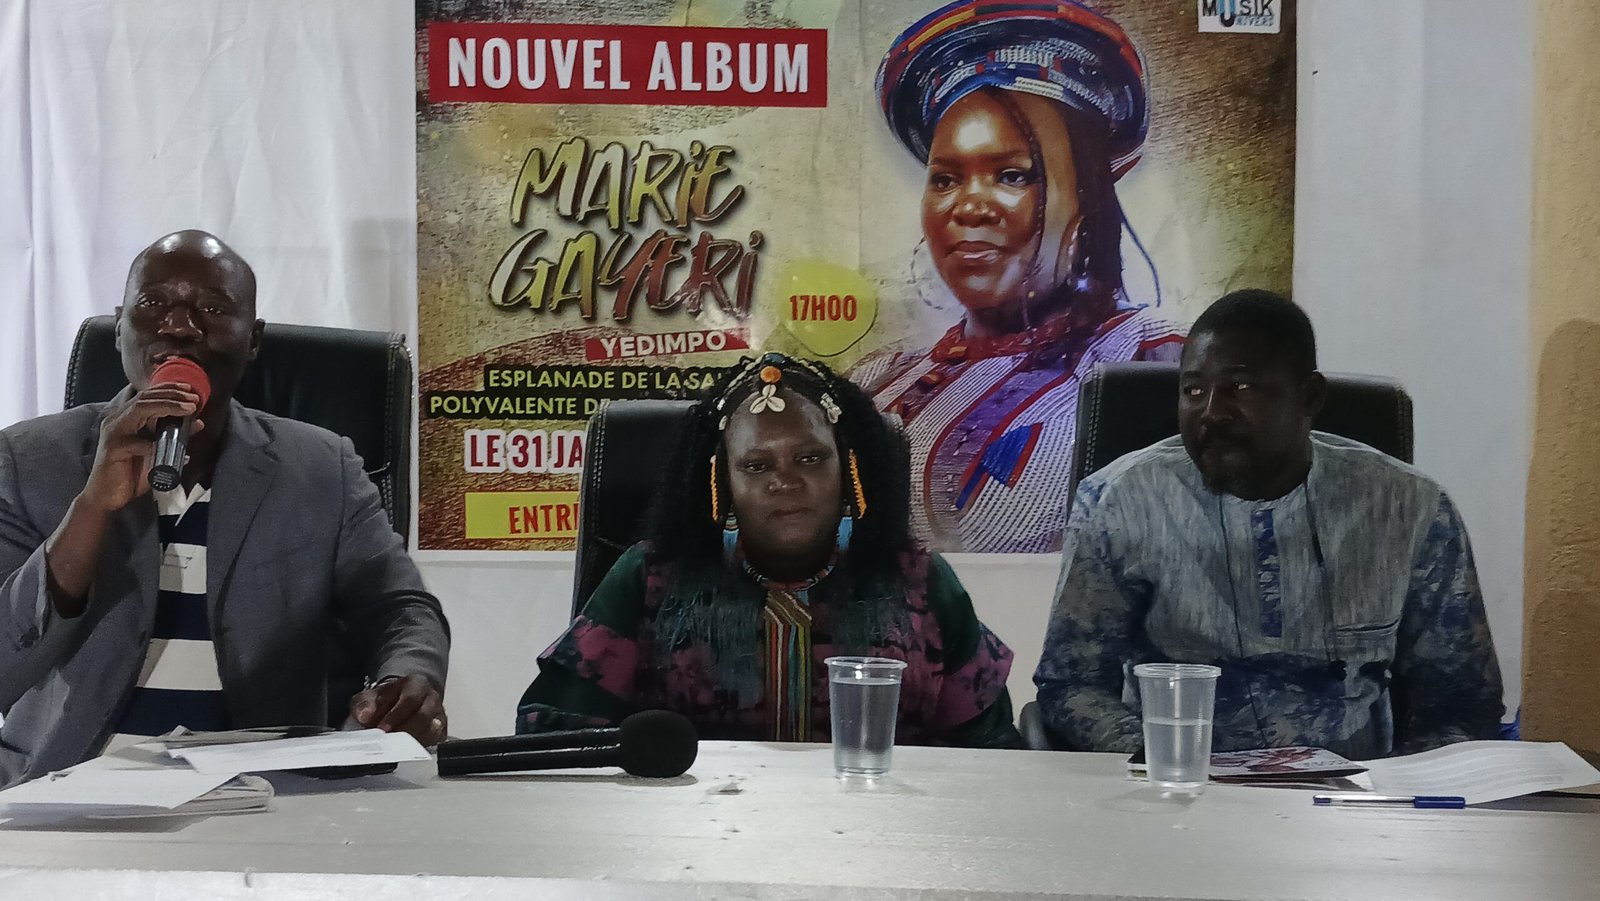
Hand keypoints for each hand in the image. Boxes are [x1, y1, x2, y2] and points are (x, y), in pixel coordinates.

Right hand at [83, 384, 203, 510]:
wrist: (107, 498)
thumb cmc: (131, 474)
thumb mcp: (158, 453)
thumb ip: (175, 438)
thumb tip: (198, 423)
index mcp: (125, 419)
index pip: (147, 396)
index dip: (168, 389)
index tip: (190, 389)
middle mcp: (116, 420)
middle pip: (145, 398)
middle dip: (172, 394)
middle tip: (194, 397)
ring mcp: (113, 433)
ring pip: (141, 409)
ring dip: (168, 406)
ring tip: (189, 408)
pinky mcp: (113, 449)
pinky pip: (140, 442)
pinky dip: (158, 444)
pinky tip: (174, 450)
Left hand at [349, 674, 446, 745]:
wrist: (399, 702)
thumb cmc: (388, 699)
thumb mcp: (370, 697)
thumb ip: (364, 704)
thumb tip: (365, 715)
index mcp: (416, 684)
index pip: (410, 699)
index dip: (396, 715)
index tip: (382, 728)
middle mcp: (431, 698)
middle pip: (423, 716)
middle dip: (404, 731)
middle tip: (387, 741)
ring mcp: (438, 715)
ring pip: (432, 731)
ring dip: (412, 741)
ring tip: (394, 748)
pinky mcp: (440, 732)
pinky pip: (434, 742)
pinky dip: (419, 748)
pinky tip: (405, 751)